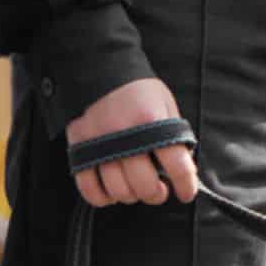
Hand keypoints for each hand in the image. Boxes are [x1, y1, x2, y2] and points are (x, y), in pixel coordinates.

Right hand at [65, 78, 199, 207]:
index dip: (186, 187)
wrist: (100, 68)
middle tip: (159, 189)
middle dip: (156, 194)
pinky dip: (102, 197)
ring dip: (132, 196)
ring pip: (119, 190)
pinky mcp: (79, 145)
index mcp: (152, 122)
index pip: (178, 167)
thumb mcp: (166, 107)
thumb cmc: (140, 92)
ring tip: (136, 187)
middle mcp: (125, 134)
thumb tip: (184, 173)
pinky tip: (112, 192)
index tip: (186, 193)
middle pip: (145, 185)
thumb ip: (175, 138)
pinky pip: (89, 187)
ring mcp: (99, 141)